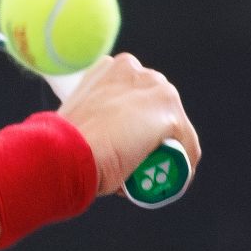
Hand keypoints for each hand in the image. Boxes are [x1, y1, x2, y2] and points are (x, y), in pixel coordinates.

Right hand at [57, 54, 201, 195]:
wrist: (65, 151)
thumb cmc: (62, 141)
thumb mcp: (80, 114)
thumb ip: (97, 111)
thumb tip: (100, 132)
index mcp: (114, 67)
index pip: (137, 95)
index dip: (133, 122)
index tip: (123, 143)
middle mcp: (139, 71)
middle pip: (158, 108)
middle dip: (152, 133)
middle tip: (135, 159)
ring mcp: (158, 91)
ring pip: (175, 126)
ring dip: (167, 149)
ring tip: (149, 173)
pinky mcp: (171, 116)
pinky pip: (188, 148)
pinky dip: (182, 167)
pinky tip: (167, 182)